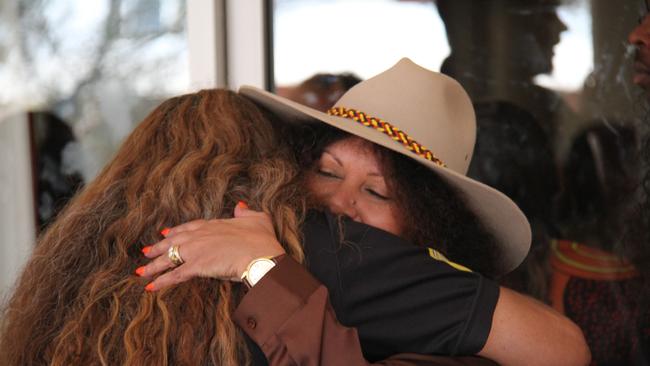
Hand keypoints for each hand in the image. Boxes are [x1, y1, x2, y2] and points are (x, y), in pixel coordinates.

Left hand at [137, 202, 285, 290]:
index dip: (176, 232)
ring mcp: (196, 250)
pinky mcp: (196, 266)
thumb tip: (240, 206)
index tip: (166, 233)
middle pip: (173, 241)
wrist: (261, 255)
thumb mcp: (258, 218)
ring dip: (153, 266)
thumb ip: (246, 212)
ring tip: (141, 272)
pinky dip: (161, 281)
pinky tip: (151, 287)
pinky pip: (174, 275)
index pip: (189, 227)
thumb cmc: (262, 239)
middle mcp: (201, 235)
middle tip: (146, 252)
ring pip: (169, 258)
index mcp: (214, 224)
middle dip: (159, 247)